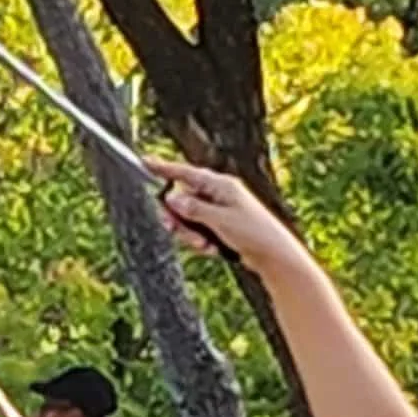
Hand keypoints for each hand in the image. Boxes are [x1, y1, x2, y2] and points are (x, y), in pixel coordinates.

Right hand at [147, 159, 301, 273]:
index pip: (186, 173)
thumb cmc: (253, 232)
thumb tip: (171, 198)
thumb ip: (193, 209)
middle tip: (174, 229)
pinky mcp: (219, 225)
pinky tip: (213, 249)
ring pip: (187, 218)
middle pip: (181, 200)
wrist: (273, 254)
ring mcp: (218, 210)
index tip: (144, 162)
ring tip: (205, 245)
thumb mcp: (219, 220)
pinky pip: (197, 230)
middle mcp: (218, 194)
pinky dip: (200, 241)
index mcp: (220, 185)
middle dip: (177, 219)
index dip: (163, 169)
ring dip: (190, 234)